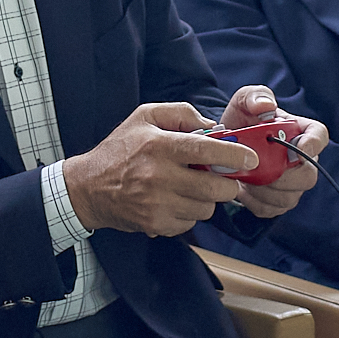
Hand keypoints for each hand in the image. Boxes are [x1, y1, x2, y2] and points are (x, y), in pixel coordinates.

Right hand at [61, 102, 258, 238]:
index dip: (233, 155)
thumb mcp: (145, 117)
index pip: (205, 150)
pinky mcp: (155, 224)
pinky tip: (175, 201)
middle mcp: (158, 176)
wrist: (88, 188)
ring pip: (205, 208)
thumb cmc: (120, 149)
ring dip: (206, 199)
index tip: (250, 159)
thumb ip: (181, 113)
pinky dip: (189, 213)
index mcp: (159, 146)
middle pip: (213, 188)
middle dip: (227, 185)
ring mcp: (156, 204)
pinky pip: (190, 223)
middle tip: (225, 179)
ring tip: (191, 188)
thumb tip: (213, 127)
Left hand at [214, 84, 320, 220]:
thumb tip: (266, 106)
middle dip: (283, 177)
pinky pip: (271, 209)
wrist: (225, 145)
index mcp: (300, 131)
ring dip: (264, 190)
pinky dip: (254, 202)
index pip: (319, 136)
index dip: (314, 145)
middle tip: (258, 170)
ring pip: (289, 197)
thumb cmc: (241, 120)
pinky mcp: (277, 201)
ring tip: (244, 178)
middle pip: (308, 176)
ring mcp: (292, 184)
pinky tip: (242, 189)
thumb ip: (254, 97)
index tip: (298, 150)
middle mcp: (302, 160)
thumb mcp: (244, 101)